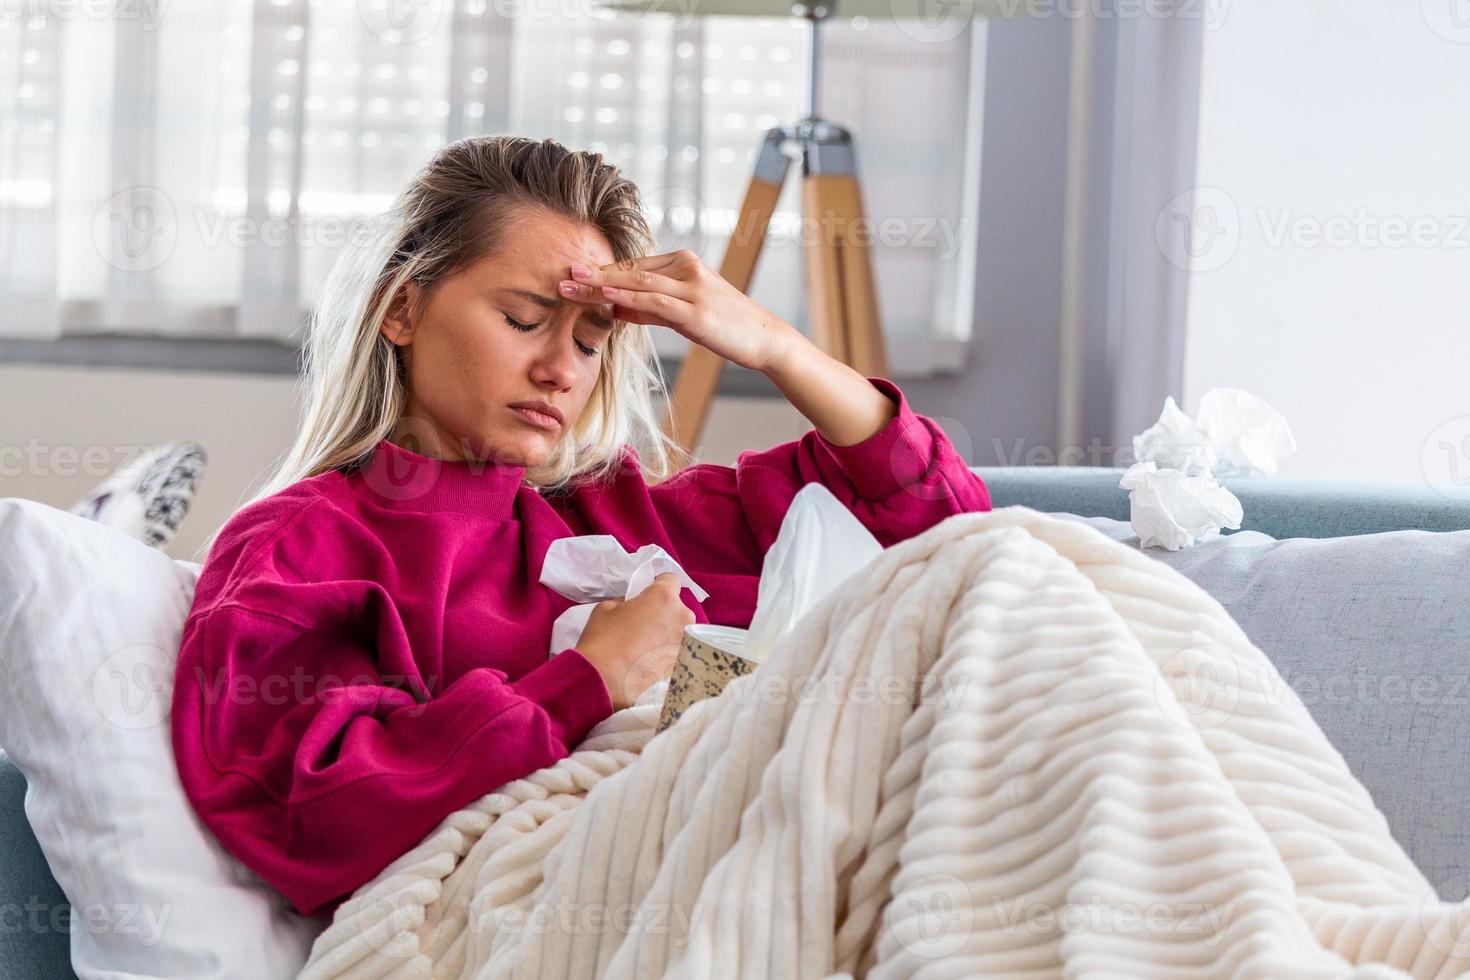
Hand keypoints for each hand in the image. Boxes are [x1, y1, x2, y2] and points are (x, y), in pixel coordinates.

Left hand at [557, 250, 797, 371]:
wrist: (764, 338)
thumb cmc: (726, 327)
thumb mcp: (684, 315)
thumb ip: (650, 309)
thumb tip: (617, 308)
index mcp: (683, 264)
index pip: (634, 266)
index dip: (602, 270)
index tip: (574, 274)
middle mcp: (686, 268)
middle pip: (631, 269)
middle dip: (595, 273)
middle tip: (563, 274)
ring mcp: (692, 287)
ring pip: (638, 281)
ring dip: (602, 283)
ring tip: (573, 284)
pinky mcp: (696, 308)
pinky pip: (656, 300)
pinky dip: (628, 296)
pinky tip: (606, 295)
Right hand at [574, 572, 695, 710]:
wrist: (604, 681)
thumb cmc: (602, 640)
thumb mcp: (606, 608)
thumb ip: (625, 602)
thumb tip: (632, 606)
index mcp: (664, 597)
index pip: (670, 580)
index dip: (657, 586)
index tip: (647, 596)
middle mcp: (682, 617)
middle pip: (676, 608)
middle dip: (663, 613)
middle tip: (642, 625)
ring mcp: (685, 642)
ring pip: (678, 631)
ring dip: (666, 635)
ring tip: (644, 648)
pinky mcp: (682, 664)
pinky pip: (675, 652)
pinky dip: (665, 654)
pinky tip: (648, 663)